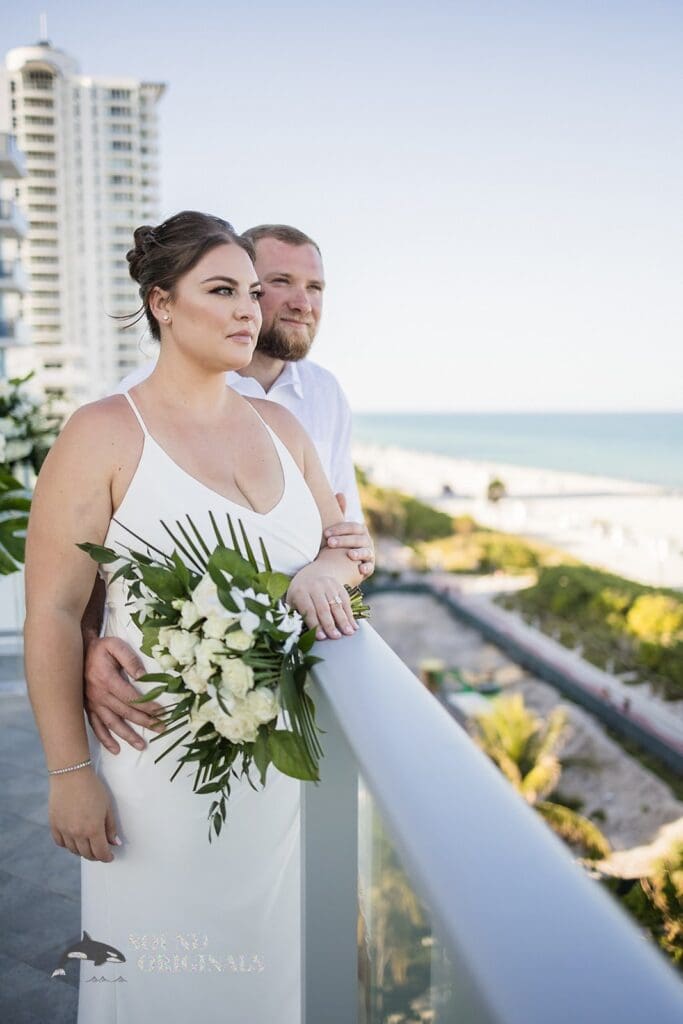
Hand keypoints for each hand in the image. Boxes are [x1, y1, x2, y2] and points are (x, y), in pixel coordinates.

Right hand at [49, 768, 119, 861]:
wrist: (71, 774)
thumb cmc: (93, 788)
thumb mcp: (107, 806)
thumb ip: (111, 827)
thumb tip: (115, 843)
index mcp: (93, 829)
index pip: (100, 853)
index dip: (106, 857)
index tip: (110, 857)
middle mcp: (77, 833)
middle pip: (87, 854)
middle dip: (96, 856)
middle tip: (101, 852)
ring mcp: (64, 830)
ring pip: (73, 850)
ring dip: (82, 851)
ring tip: (89, 846)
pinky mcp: (54, 824)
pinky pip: (60, 842)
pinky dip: (68, 845)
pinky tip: (74, 840)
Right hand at [84, 635, 165, 753]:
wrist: (76, 652)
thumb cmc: (100, 648)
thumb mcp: (115, 646)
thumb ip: (130, 659)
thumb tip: (142, 676)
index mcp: (107, 680)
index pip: (132, 697)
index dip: (148, 706)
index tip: (162, 712)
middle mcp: (99, 695)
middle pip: (125, 712)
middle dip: (145, 722)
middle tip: (162, 728)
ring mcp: (92, 703)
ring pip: (112, 724)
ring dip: (127, 736)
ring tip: (142, 746)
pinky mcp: (88, 708)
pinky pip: (96, 727)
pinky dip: (105, 739)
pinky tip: (115, 749)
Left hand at [286, 566, 357, 639]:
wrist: (310, 577)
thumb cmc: (300, 597)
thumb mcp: (293, 604)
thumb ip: (297, 617)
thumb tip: (304, 636)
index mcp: (300, 592)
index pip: (309, 610)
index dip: (316, 625)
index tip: (322, 637)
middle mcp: (315, 586)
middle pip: (324, 608)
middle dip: (330, 624)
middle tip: (336, 637)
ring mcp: (328, 585)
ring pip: (336, 605)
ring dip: (343, 620)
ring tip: (348, 632)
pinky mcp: (338, 586)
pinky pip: (346, 601)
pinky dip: (350, 614)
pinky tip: (354, 626)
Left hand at [328, 494, 374, 578]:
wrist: (344, 563)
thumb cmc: (341, 543)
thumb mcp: (341, 529)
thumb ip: (340, 512)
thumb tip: (340, 493)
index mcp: (360, 531)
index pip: (352, 527)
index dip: (340, 529)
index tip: (326, 533)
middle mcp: (367, 541)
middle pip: (358, 539)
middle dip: (344, 540)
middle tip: (330, 543)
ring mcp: (369, 554)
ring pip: (366, 552)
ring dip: (358, 553)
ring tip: (349, 555)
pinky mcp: (369, 567)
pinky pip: (370, 567)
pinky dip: (366, 568)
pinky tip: (360, 570)